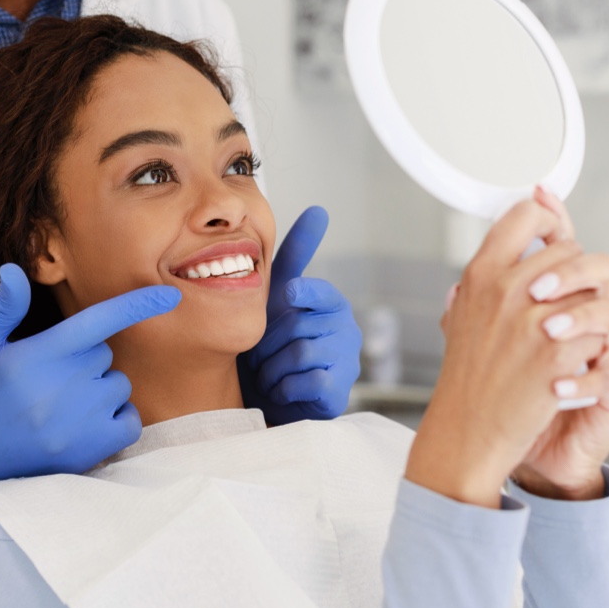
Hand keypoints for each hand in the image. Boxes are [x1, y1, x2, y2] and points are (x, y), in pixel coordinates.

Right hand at [0, 263, 179, 502]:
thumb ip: (0, 306)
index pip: (97, 322)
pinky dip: (116, 415)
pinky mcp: (88, 454)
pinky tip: (83, 419)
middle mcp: (59, 393)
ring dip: (99, 386)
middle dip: (84, 355)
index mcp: (32, 358)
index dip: (136, 305)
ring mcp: (77, 427)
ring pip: (118, 384)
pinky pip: (129, 420)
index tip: (170, 295)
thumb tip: (17, 271)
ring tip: (58, 400)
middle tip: (47, 374)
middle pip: (105, 353)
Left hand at [239, 206, 360, 423]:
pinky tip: (282, 389)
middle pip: (296, 325)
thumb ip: (297, 255)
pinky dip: (283, 388)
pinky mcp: (340, 390)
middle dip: (267, 344)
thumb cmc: (274, 342)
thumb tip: (320, 210)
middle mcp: (345, 327)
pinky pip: (306, 381)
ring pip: (299, 353)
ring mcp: (347, 360)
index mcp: (330, 303)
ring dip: (271, 368)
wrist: (273, 397)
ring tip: (269, 374)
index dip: (301, 292)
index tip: (290, 294)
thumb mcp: (279, 296)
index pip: (318, 289)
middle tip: (261, 356)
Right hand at [407, 198, 608, 506]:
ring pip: (591, 290)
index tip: (550, 230)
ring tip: (567, 334)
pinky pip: (598, 331)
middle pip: (569, 250)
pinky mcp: (557, 353)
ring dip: (587, 312)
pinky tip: (569, 362)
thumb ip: (480, 280)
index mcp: (480, 275)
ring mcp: (533, 320)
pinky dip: (591, 348)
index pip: (525, 215)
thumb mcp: (460, 316)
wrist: (468, 429)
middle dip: (573, 275)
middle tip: (561, 300)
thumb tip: (501, 248)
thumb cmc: (464, 378)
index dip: (545, 218)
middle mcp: (505, 290)